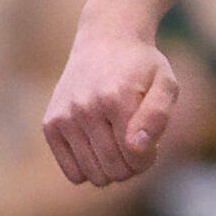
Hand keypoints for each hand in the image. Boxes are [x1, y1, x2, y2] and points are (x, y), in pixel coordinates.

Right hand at [40, 31, 177, 186]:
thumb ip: (158, 116)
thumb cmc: (140, 67)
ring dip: (110, 168)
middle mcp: (86, 108)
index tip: (149, 139)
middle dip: (131, 164)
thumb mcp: (165, 83)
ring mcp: (65, 117)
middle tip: (133, 141)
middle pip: (115, 171)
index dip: (148, 157)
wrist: (105, 40)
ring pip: (94, 176)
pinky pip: (73, 173)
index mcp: (117, 98)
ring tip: (115, 142)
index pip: (136, 159)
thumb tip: (137, 147)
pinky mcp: (50, 124)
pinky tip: (95, 145)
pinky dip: (87, 167)